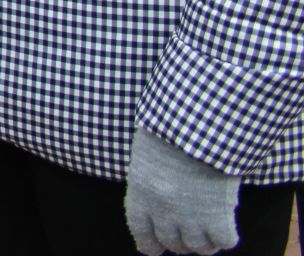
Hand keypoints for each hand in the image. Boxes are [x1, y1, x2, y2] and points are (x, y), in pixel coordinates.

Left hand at [124, 128, 241, 255]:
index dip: (148, 243)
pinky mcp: (217, 215)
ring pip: (198, 247)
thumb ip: (151, 178)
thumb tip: (158, 191)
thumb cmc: (170, 128)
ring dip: (204, 244)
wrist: (195, 125)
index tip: (153, 249)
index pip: (140, 229)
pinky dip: (226, 237)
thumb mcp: (148, 153)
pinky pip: (224, 240)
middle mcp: (162, 210)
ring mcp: (190, 216)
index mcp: (140, 192)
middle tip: (190, 237)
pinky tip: (227, 227)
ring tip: (210, 234)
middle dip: (180, 243)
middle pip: (172, 242)